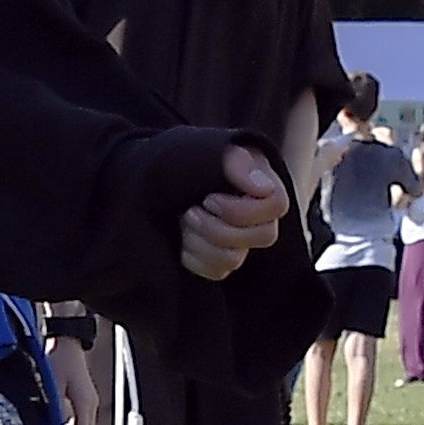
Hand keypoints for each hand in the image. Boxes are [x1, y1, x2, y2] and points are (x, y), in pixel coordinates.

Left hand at [177, 144, 291, 280]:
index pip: (276, 205)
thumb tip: (263, 187)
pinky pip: (217, 272)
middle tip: (190, 210)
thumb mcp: (204, 152)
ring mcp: (240, 241)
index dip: (242, 209)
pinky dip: (193, 257)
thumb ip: (235, 163)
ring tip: (184, 221)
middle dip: (217, 226)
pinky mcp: (220, 261)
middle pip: (264, 236)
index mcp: (261, 184)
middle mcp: (257, 214)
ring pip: (236, 258)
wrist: (147, 183)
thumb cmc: (178, 162)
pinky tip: (181, 240)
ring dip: (200, 240)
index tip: (208, 199)